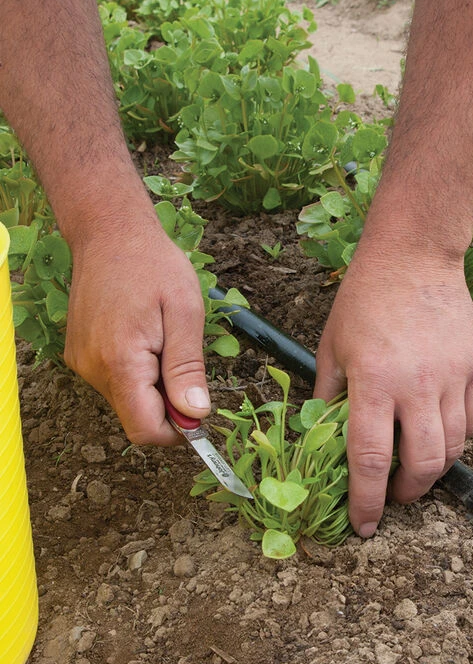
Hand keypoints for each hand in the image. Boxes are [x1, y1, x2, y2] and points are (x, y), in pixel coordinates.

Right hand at [64, 215, 208, 445]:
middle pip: (137, 417)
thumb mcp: (185, 313)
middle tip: (186, 361)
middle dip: (169, 404)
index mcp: (120, 362)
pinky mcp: (81, 355)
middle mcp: (93, 369)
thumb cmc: (153, 265)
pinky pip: (116, 381)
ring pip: (128, 400)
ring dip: (155, 385)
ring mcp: (83, 362)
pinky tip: (147, 337)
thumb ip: (187, 367)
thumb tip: (195, 413)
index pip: (145, 430)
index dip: (177, 431)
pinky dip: (138, 372)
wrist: (110, 233)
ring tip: (165, 341)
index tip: (200, 411)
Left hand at [314, 238, 472, 537]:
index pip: (369, 459)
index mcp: (373, 382)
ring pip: (453, 448)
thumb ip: (329, 394)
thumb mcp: (332, 345)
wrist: (414, 257)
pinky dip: (458, 439)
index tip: (364, 526)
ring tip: (417, 471)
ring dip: (434, 471)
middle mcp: (417, 385)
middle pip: (422, 464)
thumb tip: (326, 437)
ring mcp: (452, 377)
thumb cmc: (364, 298)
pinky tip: (441, 436)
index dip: (367, 501)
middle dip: (408, 494)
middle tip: (394, 497)